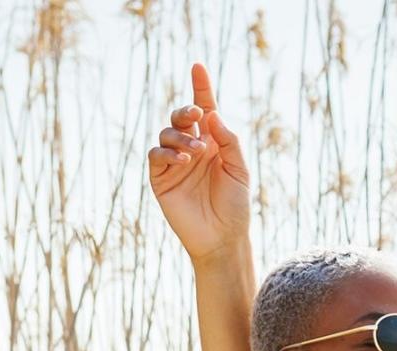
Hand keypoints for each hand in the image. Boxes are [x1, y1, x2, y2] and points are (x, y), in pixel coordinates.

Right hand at [148, 63, 250, 263]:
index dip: (201, 88)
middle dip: (186, 110)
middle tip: (196, 114)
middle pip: (181, 117)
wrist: (222, 237)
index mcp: (213, 143)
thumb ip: (229, 141)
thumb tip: (212, 114)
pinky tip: (184, 159)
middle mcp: (192, 148)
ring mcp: (174, 162)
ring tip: (197, 152)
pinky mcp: (160, 178)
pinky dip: (168, 152)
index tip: (198, 66)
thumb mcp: (240, 169)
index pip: (205, 110)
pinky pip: (156, 155)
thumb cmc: (235, 205)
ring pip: (167, 133)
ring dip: (180, 136)